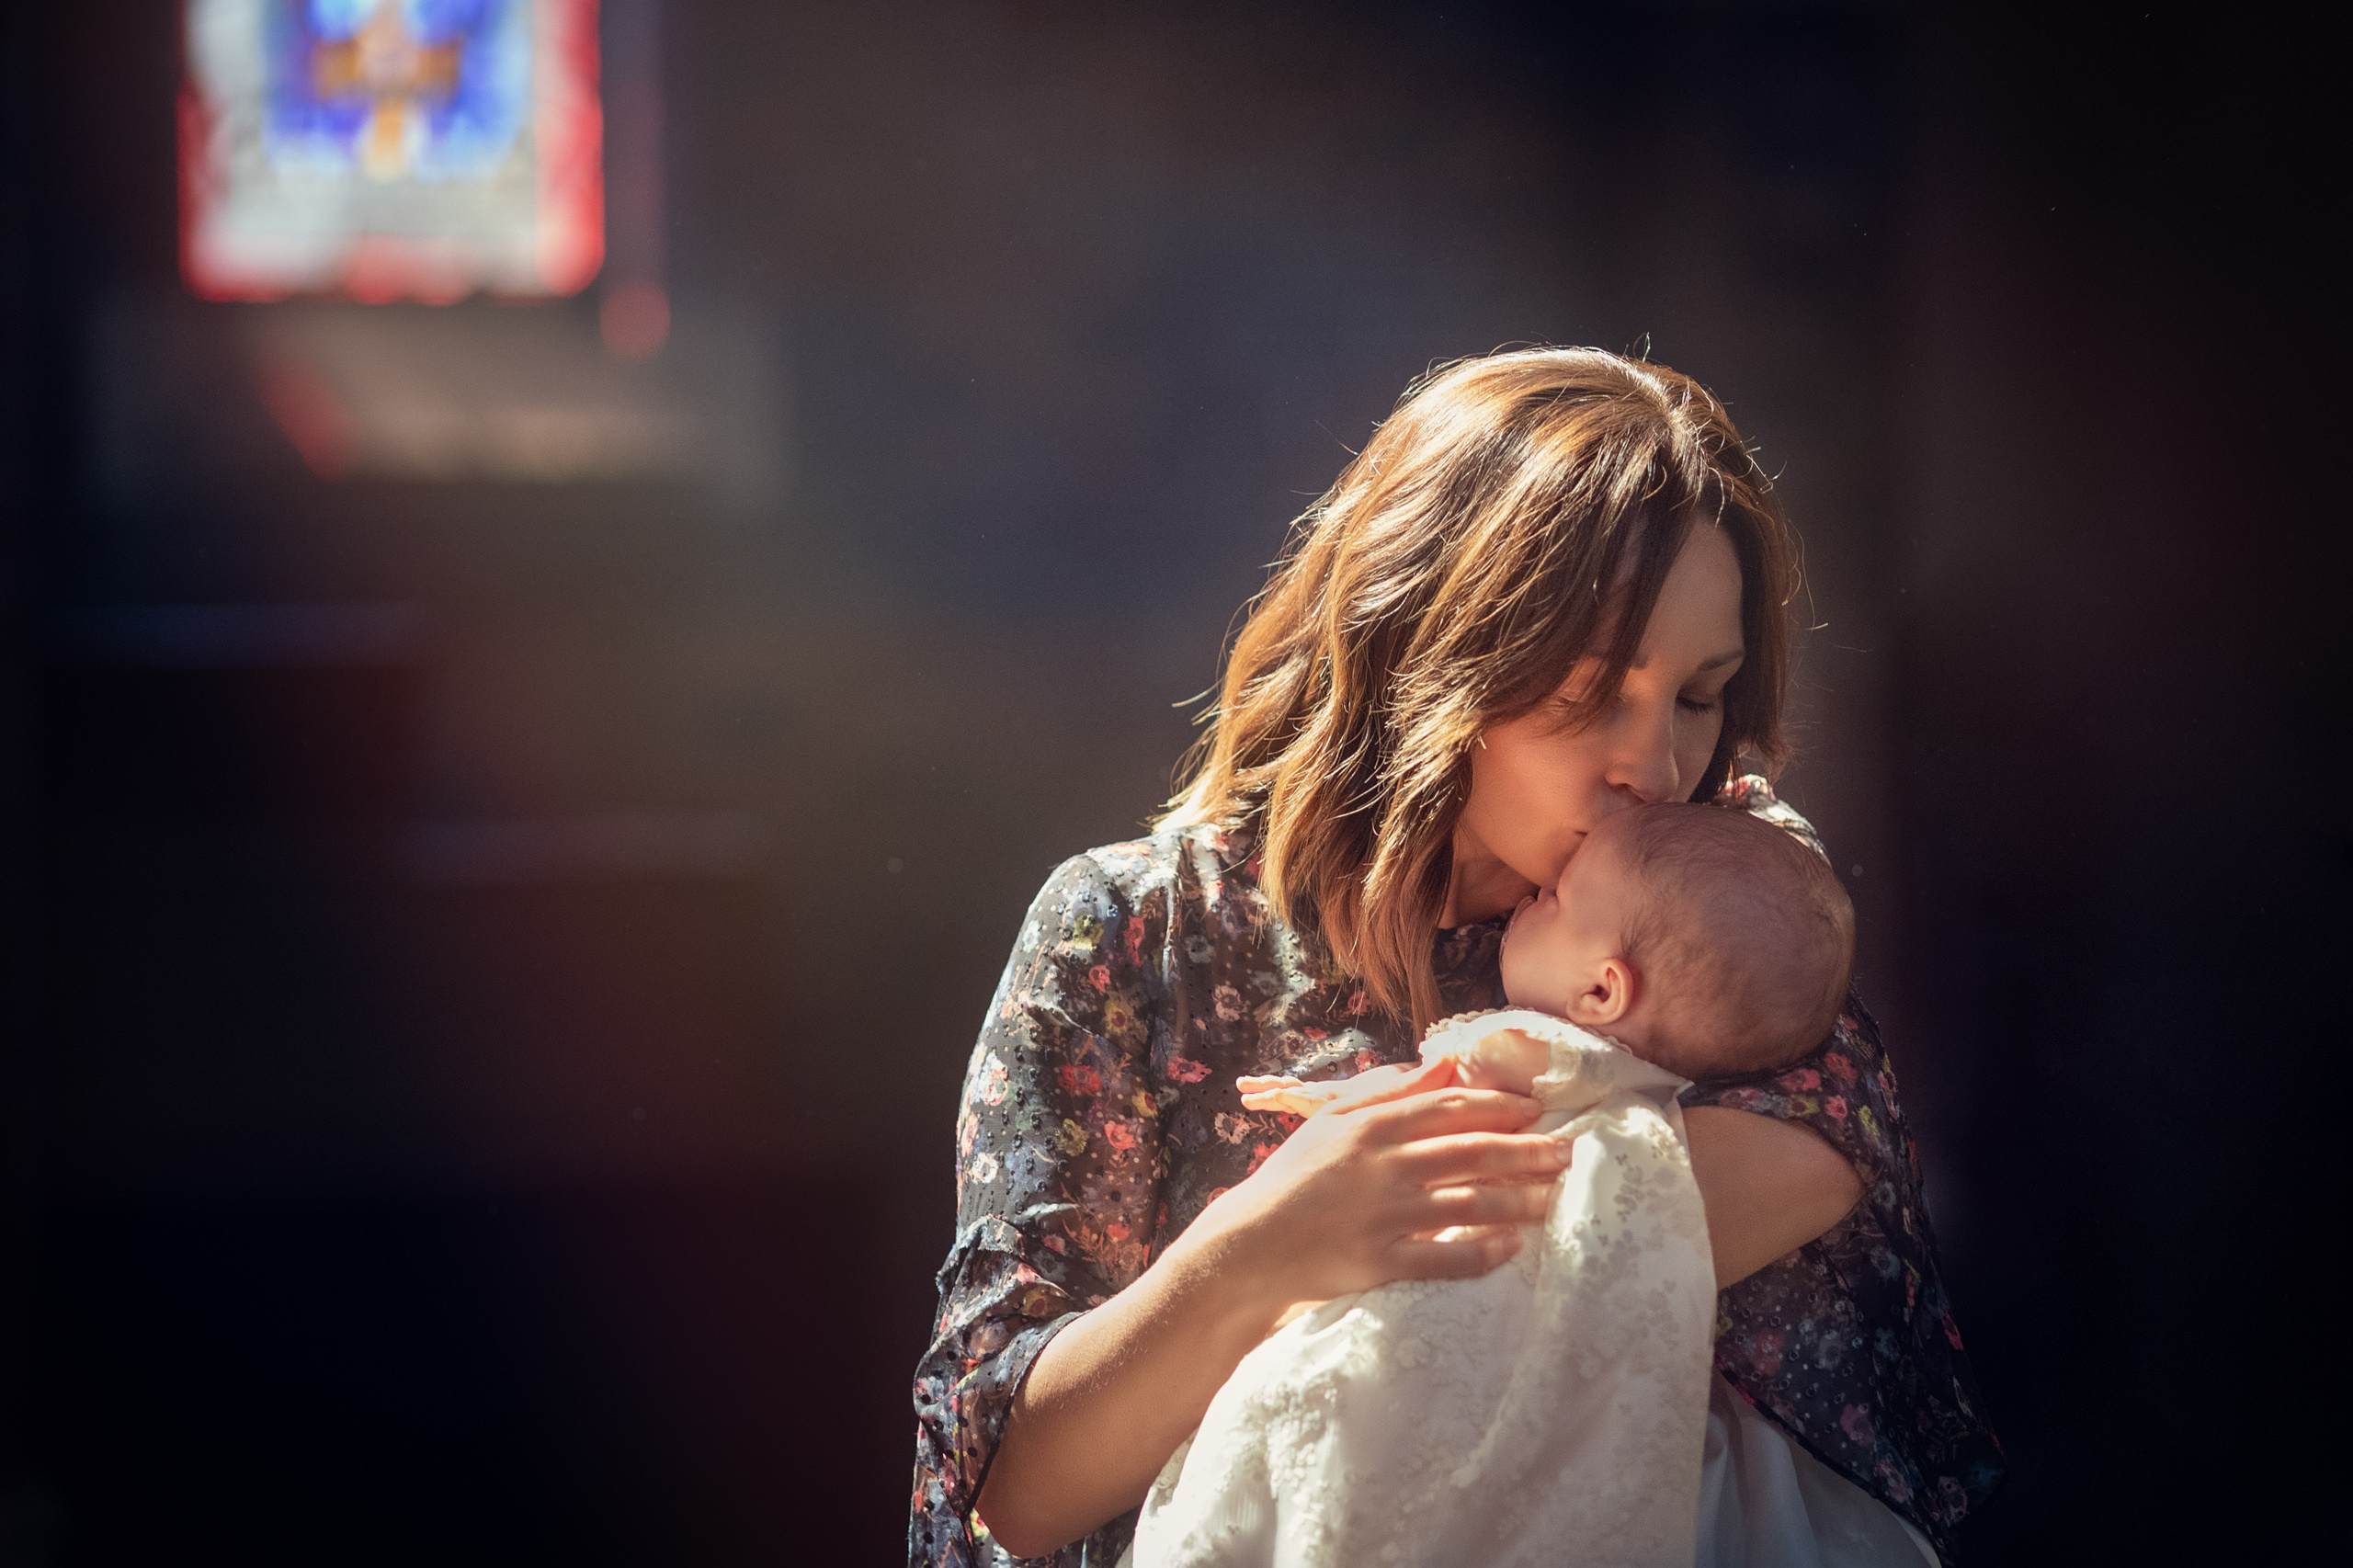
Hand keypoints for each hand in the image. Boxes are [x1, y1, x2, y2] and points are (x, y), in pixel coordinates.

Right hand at [1182, 1056, 1568, 1316]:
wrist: (1250, 1246)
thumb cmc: (1293, 1177)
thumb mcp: (1331, 1118)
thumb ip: (1385, 1087)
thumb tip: (1441, 1064)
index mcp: (1374, 1125)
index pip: (1451, 1108)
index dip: (1501, 1108)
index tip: (1537, 1110)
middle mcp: (1386, 1166)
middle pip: (1473, 1153)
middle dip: (1528, 1152)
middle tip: (1567, 1154)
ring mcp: (1386, 1216)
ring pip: (1469, 1205)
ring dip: (1519, 1202)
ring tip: (1553, 1200)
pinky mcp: (1382, 1262)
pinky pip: (1445, 1259)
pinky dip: (1482, 1254)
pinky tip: (1511, 1249)